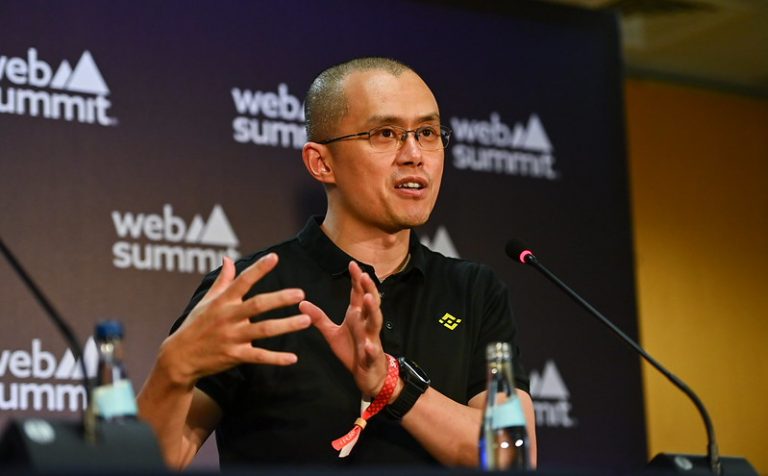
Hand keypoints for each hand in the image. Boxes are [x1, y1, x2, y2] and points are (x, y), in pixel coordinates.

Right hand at [162, 253, 310, 385]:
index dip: (258, 269)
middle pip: (258, 305)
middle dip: (280, 299)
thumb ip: (222, 280)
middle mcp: (228, 317)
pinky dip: (276, 358)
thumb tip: (228, 258)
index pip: (243, 281)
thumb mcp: (206, 301)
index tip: (274, 257)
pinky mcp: (234, 356)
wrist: (179, 357)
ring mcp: (232, 337)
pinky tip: (293, 358)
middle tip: (300, 294)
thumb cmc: (195, 325)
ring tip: (306, 320)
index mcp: (223, 301)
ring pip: (263, 330)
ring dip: (286, 326)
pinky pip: (259, 357)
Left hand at [299, 261, 387, 396]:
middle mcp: (366, 323)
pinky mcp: (372, 356)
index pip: (358, 294)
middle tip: (364, 275)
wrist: (367, 373)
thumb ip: (319, 318)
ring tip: (368, 299)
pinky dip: (371, 348)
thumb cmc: (353, 349)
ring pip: (375, 322)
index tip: (352, 264)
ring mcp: (371, 338)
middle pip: (370, 303)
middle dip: (368, 288)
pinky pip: (372, 352)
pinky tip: (368, 345)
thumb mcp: (332, 333)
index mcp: (357, 316)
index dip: (357, 279)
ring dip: (373, 310)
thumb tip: (301, 303)